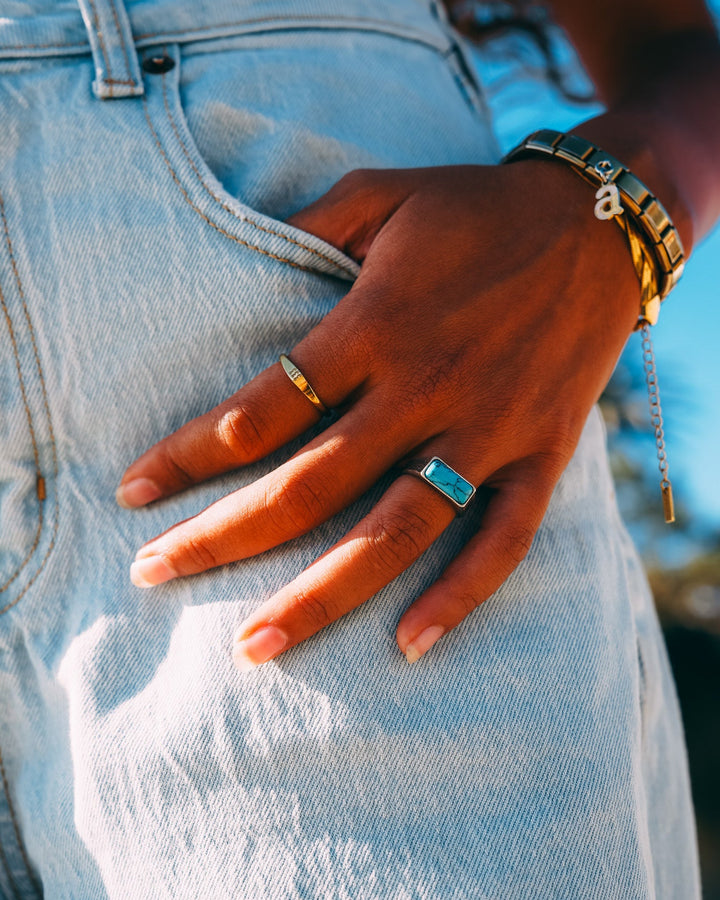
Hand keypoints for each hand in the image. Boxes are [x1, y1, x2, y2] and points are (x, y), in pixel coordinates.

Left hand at [117, 161, 639, 667]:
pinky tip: (408, 646)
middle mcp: (426, 389)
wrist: (596, 227)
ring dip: (321, 595)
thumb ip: (304, 228)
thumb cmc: (474, 210)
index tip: (133, 492)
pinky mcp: (541, 457)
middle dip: (221, 537)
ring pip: (395, 532)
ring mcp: (487, 431)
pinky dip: (461, 597)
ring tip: (253, 646)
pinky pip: (504, 541)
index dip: (186, 454)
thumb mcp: (379, 195)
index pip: (260, 409)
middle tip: (149, 573)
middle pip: (309, 486)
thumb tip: (233, 251)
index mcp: (376, 325)